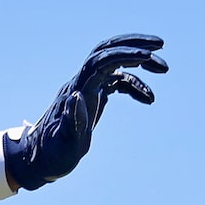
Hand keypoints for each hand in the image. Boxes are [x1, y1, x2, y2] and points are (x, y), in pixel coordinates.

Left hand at [3, 33, 165, 190]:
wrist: (40, 160)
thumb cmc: (53, 154)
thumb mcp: (65, 143)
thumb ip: (73, 121)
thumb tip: (76, 96)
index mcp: (77, 90)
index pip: (101, 61)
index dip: (124, 54)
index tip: (148, 56)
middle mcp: (82, 83)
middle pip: (108, 51)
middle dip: (134, 44)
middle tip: (161, 44)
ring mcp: (89, 88)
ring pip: (115, 63)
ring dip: (139, 62)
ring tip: (164, 69)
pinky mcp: (94, 97)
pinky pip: (117, 82)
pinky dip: (135, 85)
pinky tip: (149, 99)